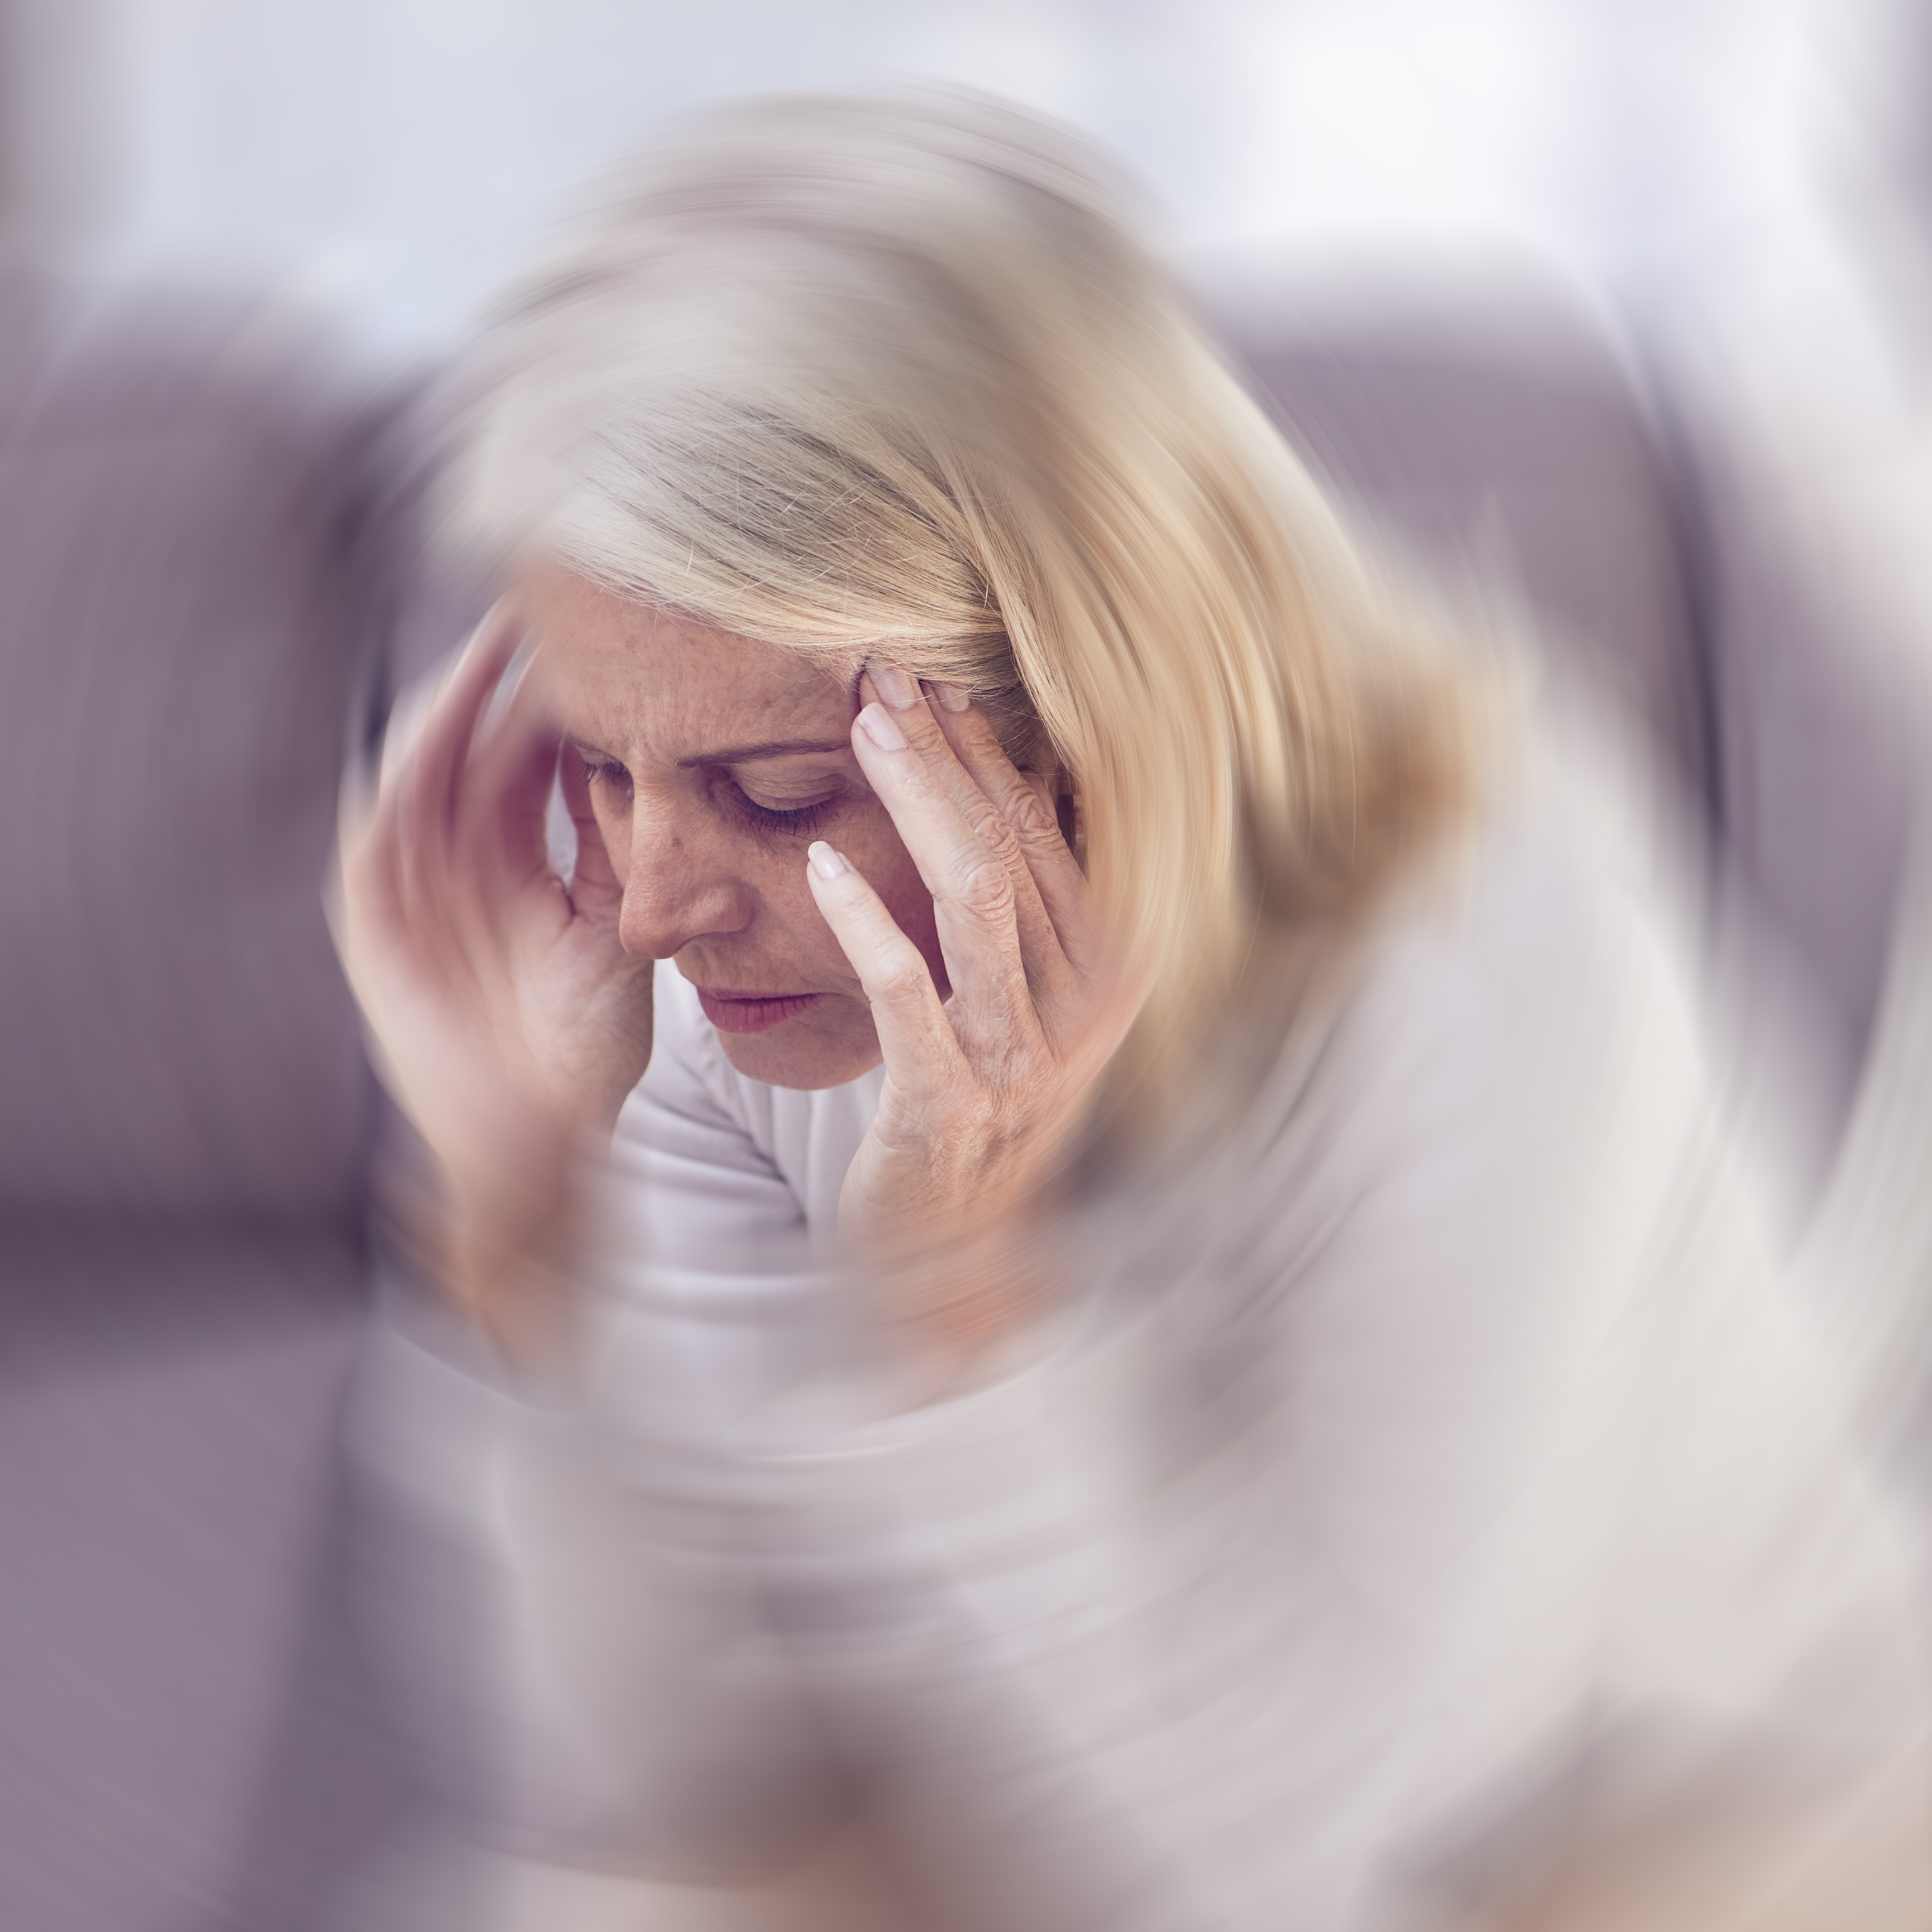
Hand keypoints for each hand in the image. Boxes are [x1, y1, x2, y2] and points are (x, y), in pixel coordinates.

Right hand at [332, 603, 652, 1337]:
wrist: (539, 1142)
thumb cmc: (581, 1048)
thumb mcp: (616, 926)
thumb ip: (618, 846)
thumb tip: (663, 756)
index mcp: (504, 854)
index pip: (523, 745)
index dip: (553, 683)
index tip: (602, 620)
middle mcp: (448, 858)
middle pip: (464, 734)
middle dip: (496, 666)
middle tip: (546, 596)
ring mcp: (403, 886)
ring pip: (418, 762)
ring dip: (452, 698)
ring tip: (498, 642)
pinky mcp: (371, 919)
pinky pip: (380, 825)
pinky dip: (406, 772)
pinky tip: (444, 720)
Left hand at [805, 662, 1145, 1365]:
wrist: (949, 1256)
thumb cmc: (973, 1105)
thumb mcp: (1013, 999)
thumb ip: (1016, 905)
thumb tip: (993, 777)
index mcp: (1109, 972)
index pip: (1051, 831)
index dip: (990, 749)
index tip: (929, 678)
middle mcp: (1082, 1009)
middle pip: (1013, 846)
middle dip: (945, 751)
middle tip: (878, 674)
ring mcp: (1021, 1059)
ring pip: (975, 897)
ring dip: (915, 802)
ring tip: (859, 734)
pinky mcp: (949, 1105)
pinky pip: (910, 995)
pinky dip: (867, 923)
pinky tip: (822, 867)